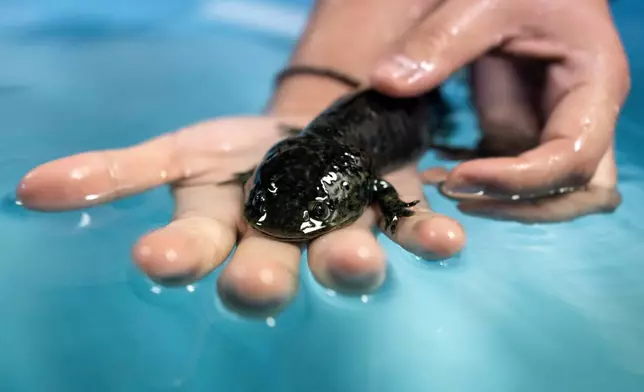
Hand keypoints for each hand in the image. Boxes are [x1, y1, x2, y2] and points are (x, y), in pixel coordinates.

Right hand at [18, 115, 464, 316]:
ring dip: (349, 267)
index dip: (177, 255)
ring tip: (356, 266)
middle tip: (258, 285)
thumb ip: (118, 172)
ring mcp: (340, 235)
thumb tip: (30, 190)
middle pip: (267, 271)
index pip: (192, 252)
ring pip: (342, 260)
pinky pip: (413, 233)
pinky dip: (429, 238)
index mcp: (225, 233)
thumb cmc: (243, 155)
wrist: (315, 140)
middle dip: (259, 280)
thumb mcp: (184, 153)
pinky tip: (447, 240)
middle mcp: (281, 247)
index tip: (157, 257)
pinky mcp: (395, 218)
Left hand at [371, 0, 628, 221]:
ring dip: (500, 203)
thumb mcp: (484, 0)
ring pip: (548, 195)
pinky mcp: (521, 131)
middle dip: (517, 204)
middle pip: (574, 193)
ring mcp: (551, 129)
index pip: (573, 160)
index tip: (459, 176)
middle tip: (453, 189)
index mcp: (593, 86)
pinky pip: (512, 178)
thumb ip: (441, 40)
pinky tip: (436, 174)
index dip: (519, 180)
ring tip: (441, 184)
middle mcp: (581, 118)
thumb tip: (387, 82)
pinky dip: (480, 187)